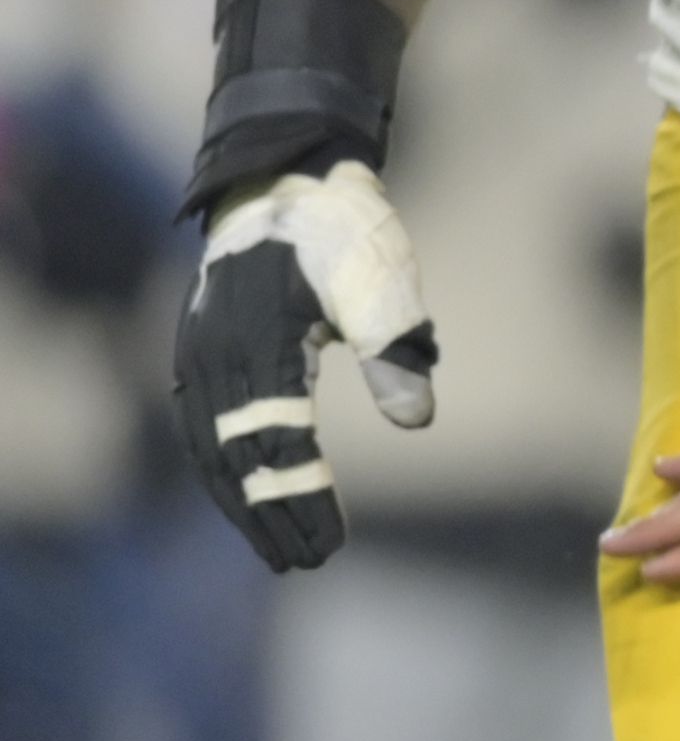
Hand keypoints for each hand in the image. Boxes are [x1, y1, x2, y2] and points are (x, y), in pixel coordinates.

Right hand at [172, 163, 437, 570]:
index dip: (301, 500)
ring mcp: (200, 352)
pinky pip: (205, 424)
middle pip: (236, 459)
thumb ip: (395, 350)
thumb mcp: (381, 280)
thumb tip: (418, 421)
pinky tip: (246, 494)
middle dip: (268, 516)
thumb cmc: (342, 227)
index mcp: (259, 342)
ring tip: (276, 550)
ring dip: (242, 501)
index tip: (331, 547)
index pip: (278, 444)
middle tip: (304, 564)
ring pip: (213, 448)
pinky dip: (224, 467)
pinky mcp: (202, 349)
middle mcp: (216, 355)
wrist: (288, 176)